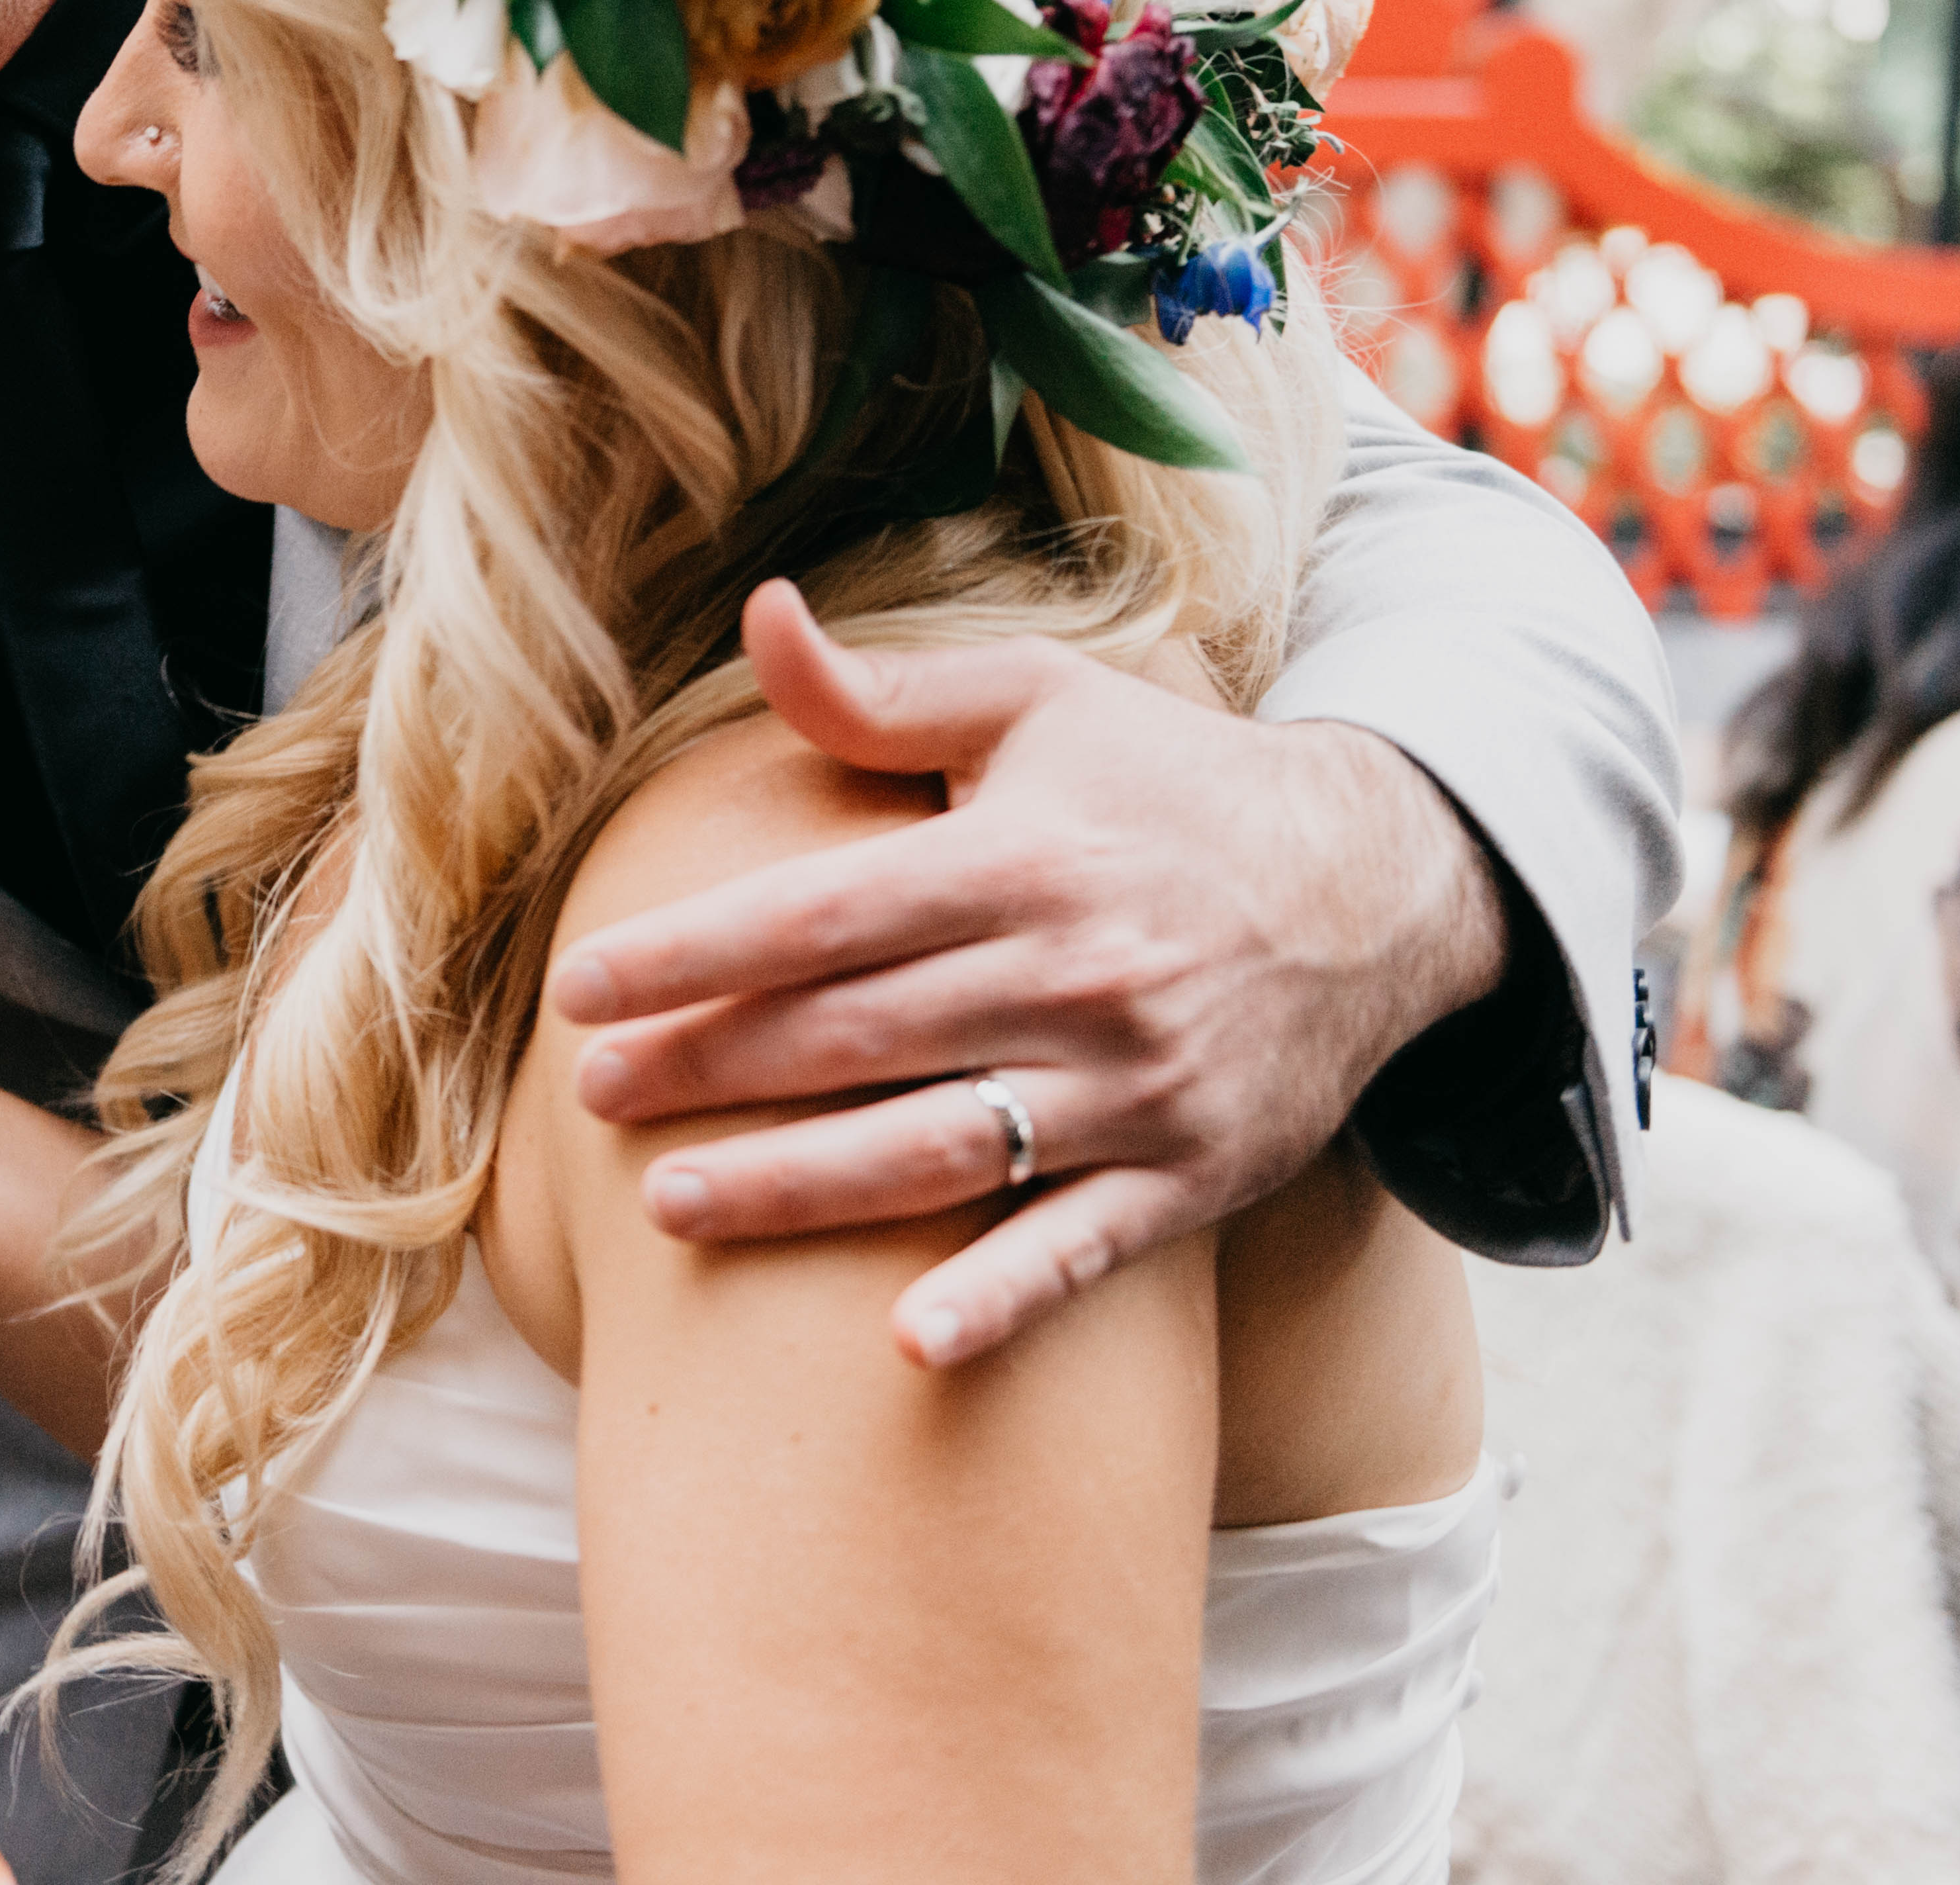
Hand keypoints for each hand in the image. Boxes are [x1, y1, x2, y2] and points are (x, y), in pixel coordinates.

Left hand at [551, 581, 1504, 1368]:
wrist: (1378, 887)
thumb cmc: (1166, 784)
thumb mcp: (1035, 703)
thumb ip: (881, 691)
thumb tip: (756, 615)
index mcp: (1020, 859)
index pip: (820, 914)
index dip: (693, 954)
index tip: (581, 988)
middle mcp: (1075, 974)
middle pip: (855, 1035)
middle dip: (710, 1068)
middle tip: (588, 1094)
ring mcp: (1135, 1086)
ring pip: (939, 1148)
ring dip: (798, 1187)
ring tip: (668, 1205)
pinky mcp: (1190, 1174)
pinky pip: (1083, 1249)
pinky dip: (1002, 1299)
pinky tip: (908, 1345)